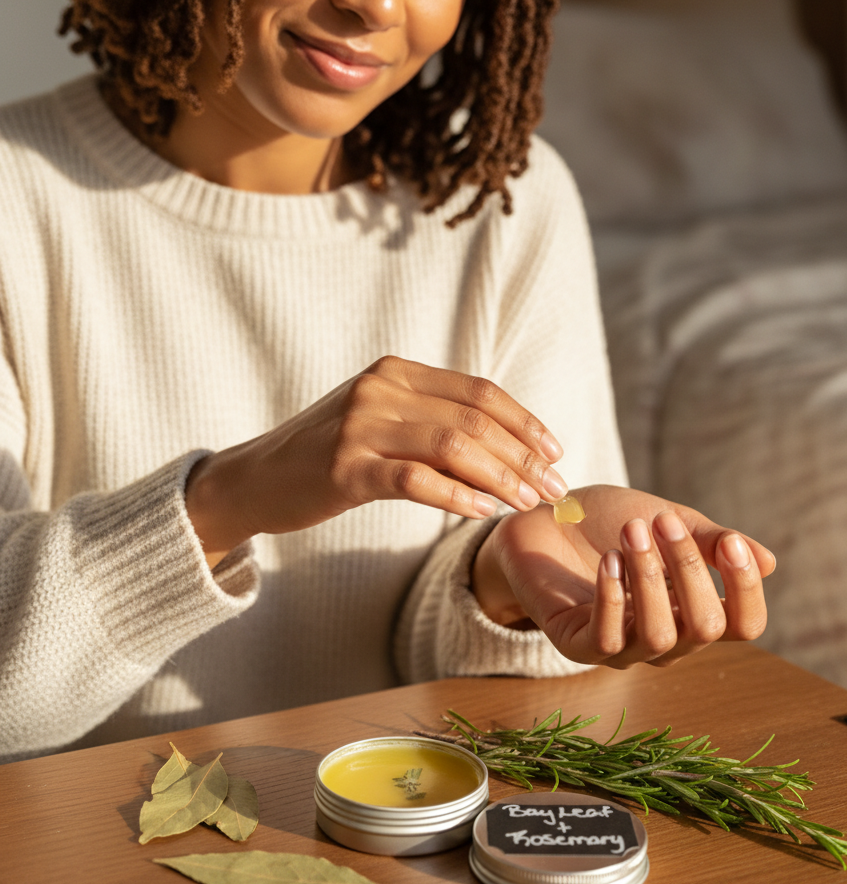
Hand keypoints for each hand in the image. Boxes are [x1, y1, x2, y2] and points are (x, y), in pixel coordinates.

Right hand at [186, 356, 567, 558]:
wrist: (255, 478)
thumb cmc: (326, 454)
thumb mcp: (378, 419)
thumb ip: (429, 419)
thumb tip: (504, 445)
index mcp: (394, 372)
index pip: (477, 390)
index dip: (523, 421)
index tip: (555, 451)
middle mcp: (380, 389)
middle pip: (473, 419)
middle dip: (523, 456)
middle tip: (552, 488)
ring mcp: (360, 427)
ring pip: (452, 446)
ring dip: (500, 477)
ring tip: (526, 502)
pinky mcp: (344, 468)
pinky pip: (414, 480)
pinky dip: (455, 495)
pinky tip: (481, 511)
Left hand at [471, 484, 774, 667]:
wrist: (543, 518)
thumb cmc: (608, 521)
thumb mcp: (667, 520)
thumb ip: (710, 541)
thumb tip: (768, 562)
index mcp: (693, 611)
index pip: (744, 624)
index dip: (745, 590)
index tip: (730, 543)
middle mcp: (665, 639)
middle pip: (704, 628)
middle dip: (688, 570)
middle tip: (661, 520)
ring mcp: (621, 648)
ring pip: (659, 636)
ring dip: (649, 577)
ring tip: (632, 531)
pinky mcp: (577, 645)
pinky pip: (607, 639)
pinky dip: (613, 597)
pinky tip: (608, 560)